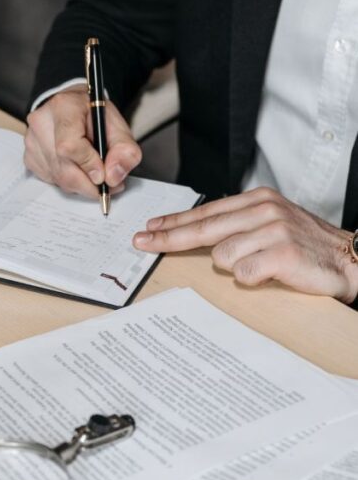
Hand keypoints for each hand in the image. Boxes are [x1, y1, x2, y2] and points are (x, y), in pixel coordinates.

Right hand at [24, 86, 141, 199]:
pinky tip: (76, 168)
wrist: (71, 107)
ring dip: (80, 184)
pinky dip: (68, 181)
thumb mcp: (116, 125)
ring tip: (94, 172)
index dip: (88, 165)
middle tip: (107, 185)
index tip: (103, 176)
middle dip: (88, 184)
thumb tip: (113, 178)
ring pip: (58, 179)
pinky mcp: (29, 157)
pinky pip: (51, 180)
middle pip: (62, 168)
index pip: (69, 146)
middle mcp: (41, 123)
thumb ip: (124, 150)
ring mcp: (32, 141)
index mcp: (63, 107)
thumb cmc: (92, 115)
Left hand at [133, 187, 357, 301]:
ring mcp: (273, 230)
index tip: (148, 228)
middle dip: (169, 237)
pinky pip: (244, 273)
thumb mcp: (268, 225)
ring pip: (222, 256)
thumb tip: (195, 232)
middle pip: (202, 228)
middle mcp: (263, 210)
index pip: (205, 213)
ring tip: (261, 265)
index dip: (174, 222)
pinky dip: (252, 279)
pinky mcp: (282, 253)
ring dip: (235, 266)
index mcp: (257, 200)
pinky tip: (269, 274)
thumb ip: (236, 226)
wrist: (348, 260)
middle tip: (142, 242)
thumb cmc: (304, 246)